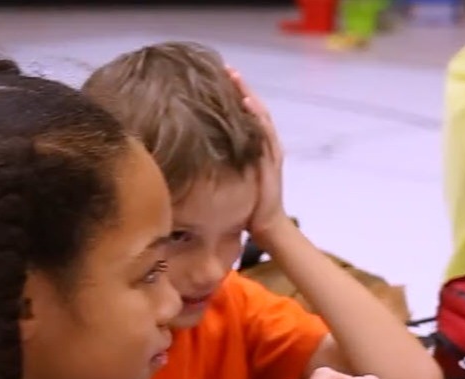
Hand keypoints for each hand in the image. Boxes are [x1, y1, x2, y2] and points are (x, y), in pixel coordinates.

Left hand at [227, 66, 290, 245]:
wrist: (265, 223)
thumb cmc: (245, 203)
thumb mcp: (229, 177)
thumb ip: (218, 163)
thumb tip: (192, 153)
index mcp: (257, 146)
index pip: (247, 113)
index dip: (235, 94)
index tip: (219, 75)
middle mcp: (266, 143)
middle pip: (255, 108)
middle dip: (241, 87)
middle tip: (227, 69)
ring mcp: (271, 150)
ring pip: (261, 116)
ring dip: (248, 96)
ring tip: (236, 79)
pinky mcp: (272, 159)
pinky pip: (264, 133)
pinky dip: (256, 116)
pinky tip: (246, 103)